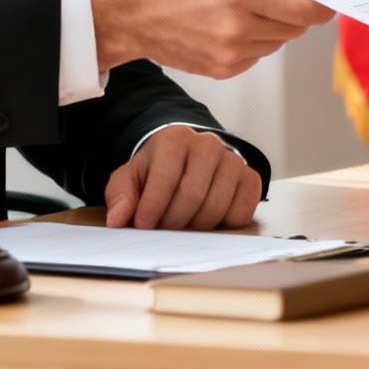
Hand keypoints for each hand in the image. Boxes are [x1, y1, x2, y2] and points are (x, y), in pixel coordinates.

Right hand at [92, 0, 329, 77]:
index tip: (326, 2)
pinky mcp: (222, 70)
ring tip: (245, 8)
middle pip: (293, 29)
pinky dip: (255, 41)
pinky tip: (231, 25)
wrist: (134, 13)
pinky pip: (257, 56)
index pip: (302, 11)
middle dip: (295, 13)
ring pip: (277, 43)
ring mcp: (230, 54)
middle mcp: (238, 29)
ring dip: (274, 27)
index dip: (320, 8)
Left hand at [104, 125, 261, 229]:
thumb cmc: (157, 170)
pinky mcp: (250, 178)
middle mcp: (208, 144)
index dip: (152, 209)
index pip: (165, 180)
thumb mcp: (131, 177)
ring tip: (183, 223)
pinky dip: (223, 225)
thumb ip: (121, 196)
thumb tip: (118, 220)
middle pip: (192, 196)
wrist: (188, 156)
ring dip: (196, 226)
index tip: (143, 225)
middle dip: (173, 221)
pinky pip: (241, 213)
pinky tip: (207, 218)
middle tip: (163, 228)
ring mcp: (233, 160)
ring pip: (216, 207)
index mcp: (175, 139)